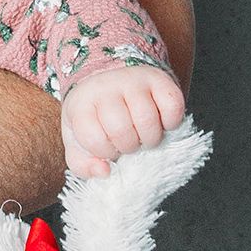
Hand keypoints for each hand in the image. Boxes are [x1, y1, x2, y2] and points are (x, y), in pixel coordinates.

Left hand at [61, 65, 187, 178]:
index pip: (94, 138)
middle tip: (128, 141)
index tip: (108, 146)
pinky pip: (173, 108)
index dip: (105, 151)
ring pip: (147, 120)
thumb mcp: (78, 140)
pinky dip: (171, 123)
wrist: (109, 79)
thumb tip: (103, 171)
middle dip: (128, 146)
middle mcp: (105, 87)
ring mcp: (133, 80)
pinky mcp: (159, 79)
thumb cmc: (95, 116)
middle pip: (121, 130)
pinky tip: (160, 122)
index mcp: (81, 104)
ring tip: (143, 134)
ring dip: (150, 138)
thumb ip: (82, 164)